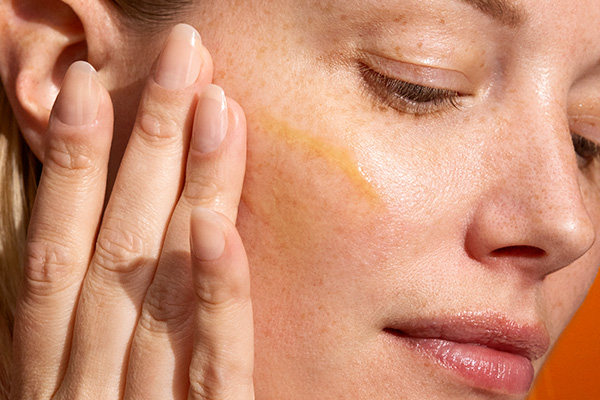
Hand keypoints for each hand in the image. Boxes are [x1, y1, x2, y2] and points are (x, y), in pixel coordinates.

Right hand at [11, 24, 253, 398]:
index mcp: (47, 371)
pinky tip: (215, 231)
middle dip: (142, 144)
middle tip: (182, 57)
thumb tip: (126, 245)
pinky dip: (210, 297)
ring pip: (157, 284)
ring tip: (211, 105)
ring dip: (184, 190)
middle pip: (110, 242)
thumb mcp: (80, 396)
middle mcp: (78, 382)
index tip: (88, 86)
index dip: (65, 163)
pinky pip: (208, 365)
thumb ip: (95, 333)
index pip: (53, 246)